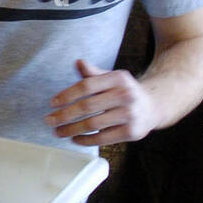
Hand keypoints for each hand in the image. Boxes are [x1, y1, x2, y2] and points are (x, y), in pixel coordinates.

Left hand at [44, 59, 159, 146]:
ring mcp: (129, 114)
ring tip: (59, 132)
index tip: (52, 104)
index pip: (86, 86)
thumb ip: (93, 74)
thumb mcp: (111, 78)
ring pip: (93, 124)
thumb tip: (78, 62)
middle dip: (64, 115)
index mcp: (118, 78)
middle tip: (50, 121)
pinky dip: (86, 140)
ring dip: (72, 130)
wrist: (152, 107)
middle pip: (87, 107)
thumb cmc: (124, 92)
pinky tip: (75, 139)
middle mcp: (125, 95)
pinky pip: (103, 138)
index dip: (67, 95)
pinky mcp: (131, 132)